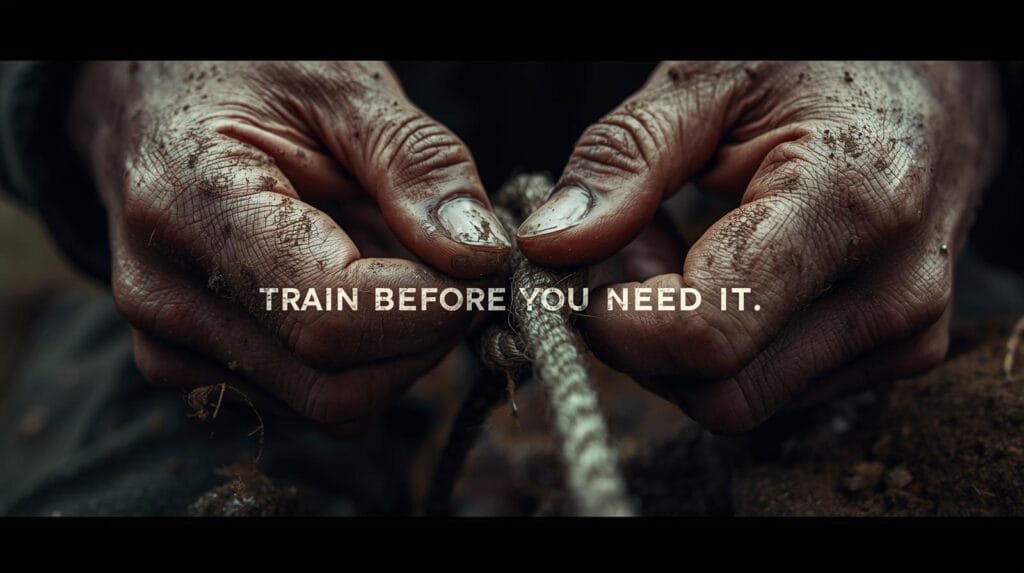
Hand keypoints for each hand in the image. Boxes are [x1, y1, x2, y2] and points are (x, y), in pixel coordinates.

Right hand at [71, 61, 509, 433]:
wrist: (152, 99)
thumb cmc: (246, 76)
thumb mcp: (341, 87)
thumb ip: (416, 165)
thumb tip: (479, 257)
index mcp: (191, 206)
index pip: (327, 317)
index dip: (429, 309)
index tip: (484, 270)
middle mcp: (167, 297)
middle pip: (337, 386)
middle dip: (425, 337)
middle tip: (458, 267)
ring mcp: (173, 344)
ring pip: (334, 405)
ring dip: (399, 349)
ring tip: (395, 259)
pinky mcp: (195, 368)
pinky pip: (315, 399)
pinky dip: (367, 359)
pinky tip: (359, 285)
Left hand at [516, 62, 1001, 431]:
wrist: (935, 88)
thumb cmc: (821, 68)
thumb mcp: (709, 82)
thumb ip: (624, 159)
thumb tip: (549, 245)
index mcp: (848, 205)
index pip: (709, 334)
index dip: (619, 323)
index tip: (579, 276)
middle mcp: (889, 293)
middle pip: (718, 390)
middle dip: (641, 339)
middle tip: (627, 249)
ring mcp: (900, 335)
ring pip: (738, 400)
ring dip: (675, 342)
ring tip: (678, 244)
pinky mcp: (893, 353)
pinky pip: (770, 388)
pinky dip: (718, 345)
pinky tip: (718, 271)